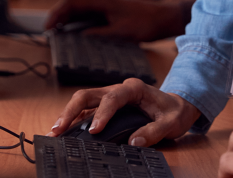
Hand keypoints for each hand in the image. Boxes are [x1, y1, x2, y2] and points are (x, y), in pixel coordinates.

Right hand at [46, 0, 188, 41]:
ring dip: (68, 19)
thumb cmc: (146, 24)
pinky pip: (90, 14)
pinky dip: (79, 22)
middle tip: (49, 33)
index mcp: (103, 1)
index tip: (48, 28)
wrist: (166, 17)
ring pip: (81, 9)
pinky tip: (76, 33)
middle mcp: (103, 0)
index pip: (72, 2)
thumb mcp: (121, 33)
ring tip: (57, 34)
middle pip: (73, 5)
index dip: (56, 13)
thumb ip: (99, 34)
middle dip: (58, 17)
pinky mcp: (112, 11)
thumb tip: (79, 37)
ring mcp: (107, 5)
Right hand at [50, 78, 201, 146]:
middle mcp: (118, 89)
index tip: (94, 131)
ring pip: (83, 101)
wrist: (177, 106)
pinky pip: (87, 111)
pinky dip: (74, 120)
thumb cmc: (174, 111)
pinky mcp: (106, 107)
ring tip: (54, 132)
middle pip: (89, 95)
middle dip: (71, 110)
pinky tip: (64, 132)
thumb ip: (154, 132)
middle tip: (59, 128)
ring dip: (68, 115)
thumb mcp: (171, 123)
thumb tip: (135, 143)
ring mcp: (110, 97)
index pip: (113, 98)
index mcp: (134, 88)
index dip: (102, 114)